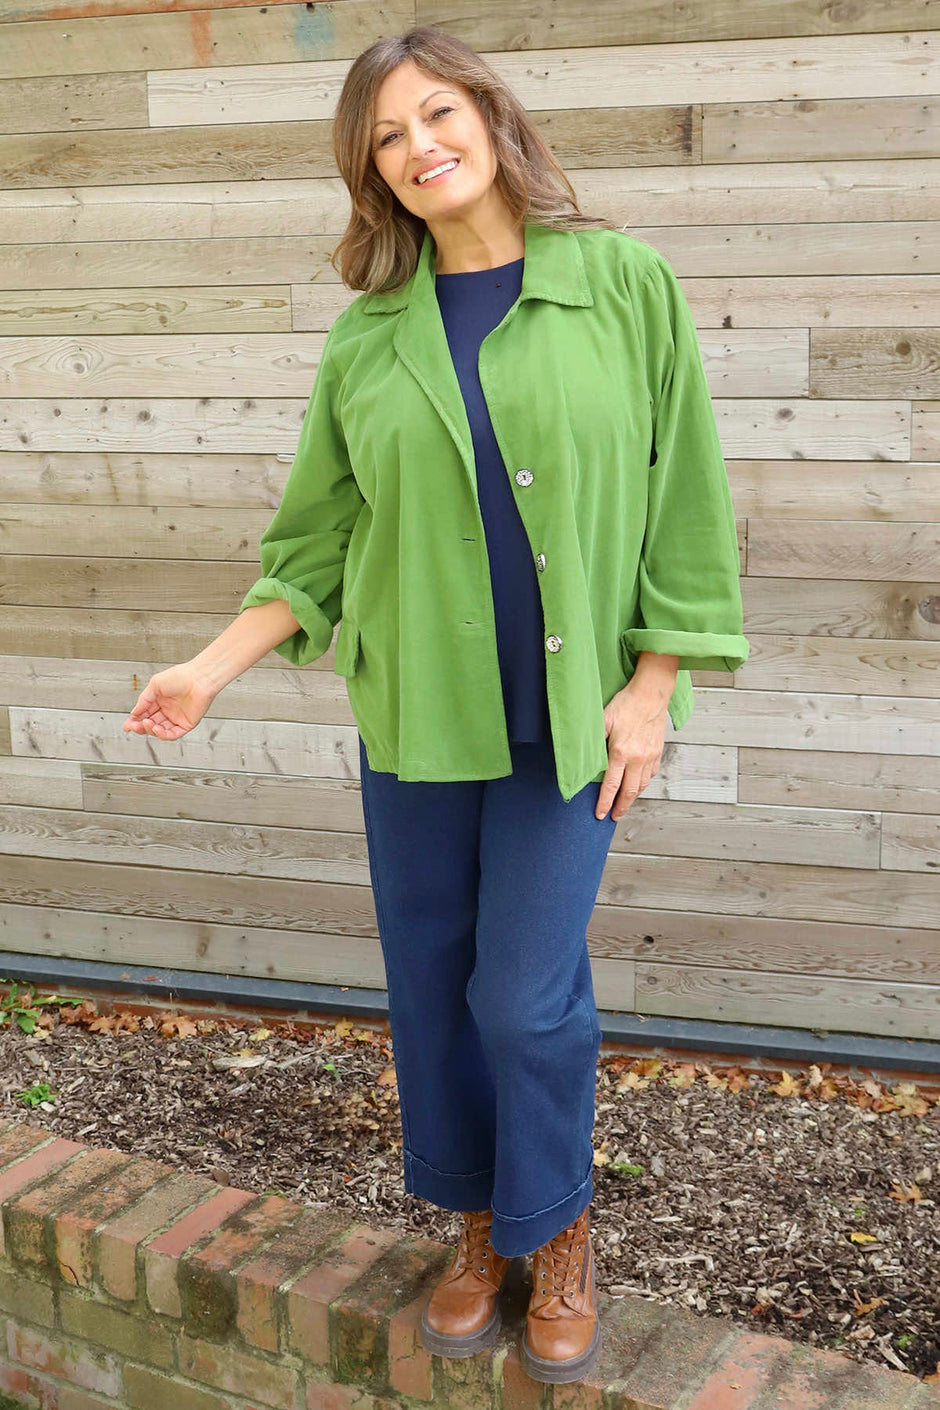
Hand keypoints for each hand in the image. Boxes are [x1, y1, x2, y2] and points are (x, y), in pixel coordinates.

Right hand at [122, 662, 214, 740]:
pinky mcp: (187, 724)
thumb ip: (144, 700)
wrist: (199, 678)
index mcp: (160, 700)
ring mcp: (177, 718)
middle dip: (140, 727)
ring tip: (146, 724)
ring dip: (150, 730)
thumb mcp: (155, 685)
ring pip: (160, 731)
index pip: (144, 714)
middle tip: (133, 726)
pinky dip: (163, 735)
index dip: (135, 720)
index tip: (127, 725)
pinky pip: (173, 734)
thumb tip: (134, 712)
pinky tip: (156, 729)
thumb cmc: (181, 676)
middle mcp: (168, 710)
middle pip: (150, 724)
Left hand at [595, 680, 667, 820]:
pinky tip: (637, 786)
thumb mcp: (603, 720)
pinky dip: (643, 784)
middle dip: (620, 808)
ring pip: (641, 786)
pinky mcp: (658, 752)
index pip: (611, 785)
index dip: (605, 803)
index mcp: (620, 752)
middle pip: (629, 792)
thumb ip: (594, 740)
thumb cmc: (626, 704)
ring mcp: (650, 757)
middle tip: (614, 818)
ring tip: (624, 805)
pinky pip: (650, 774)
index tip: (600, 814)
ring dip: (632, 798)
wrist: (651, 694)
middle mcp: (637, 758)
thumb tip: (583, 757)